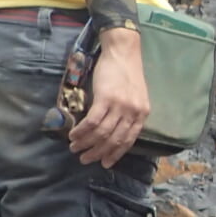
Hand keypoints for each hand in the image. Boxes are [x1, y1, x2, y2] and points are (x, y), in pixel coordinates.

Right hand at [69, 29, 148, 166]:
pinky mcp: (105, 98)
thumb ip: (128, 114)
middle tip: (85, 159)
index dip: (115, 154)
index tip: (105, 163)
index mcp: (142, 114)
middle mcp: (133, 112)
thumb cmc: (126, 74)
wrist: (123, 53)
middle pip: (114, 140)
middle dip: (98, 153)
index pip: (128, 140)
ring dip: (86, 144)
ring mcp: (120, 106)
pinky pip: (92, 121)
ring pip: (101, 133)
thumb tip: (114, 132)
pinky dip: (81, 131)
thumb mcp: (135, 97)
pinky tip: (73, 135)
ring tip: (75, 148)